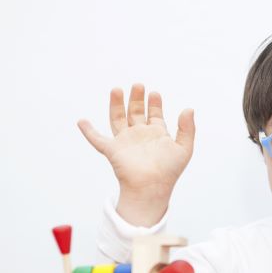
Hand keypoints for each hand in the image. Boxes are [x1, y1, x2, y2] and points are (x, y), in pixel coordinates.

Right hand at [77, 84, 194, 224]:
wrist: (152, 187)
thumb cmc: (169, 172)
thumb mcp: (184, 148)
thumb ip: (187, 128)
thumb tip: (189, 109)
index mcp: (157, 135)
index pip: (154, 115)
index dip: (154, 104)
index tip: (154, 94)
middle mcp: (140, 136)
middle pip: (136, 112)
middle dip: (136, 99)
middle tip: (138, 85)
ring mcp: (125, 142)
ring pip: (118, 118)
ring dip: (116, 104)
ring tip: (117, 89)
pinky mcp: (112, 150)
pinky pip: (97, 139)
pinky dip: (88, 131)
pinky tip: (82, 121)